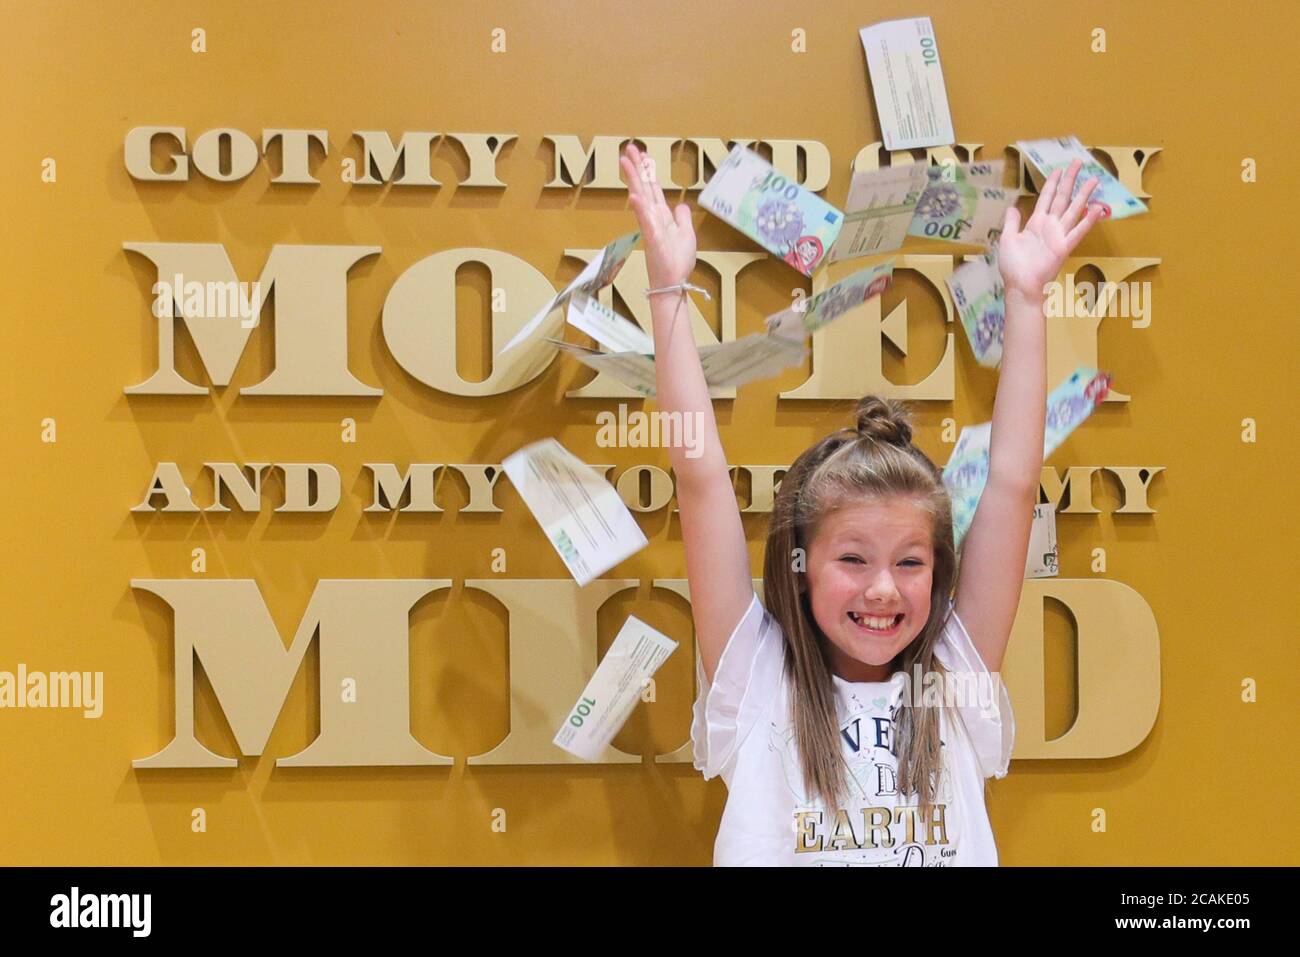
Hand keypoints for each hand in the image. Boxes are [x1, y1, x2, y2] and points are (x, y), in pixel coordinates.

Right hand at [619, 142, 696, 288]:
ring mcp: (651, 228)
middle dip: (637, 167)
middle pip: (644, 187)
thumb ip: (683, 218)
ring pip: (642, 198)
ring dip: (634, 180)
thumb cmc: (678, 262)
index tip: (642, 154)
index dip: (648, 171)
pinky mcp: (653, 240)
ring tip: (626, 162)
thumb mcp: (687, 234)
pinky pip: (646, 223)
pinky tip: (635, 197)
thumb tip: (680, 204)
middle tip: (629, 148)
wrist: (673, 283)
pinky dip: (641, 210)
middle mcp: (653, 218)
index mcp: (662, 216)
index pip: (653, 188)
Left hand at [998, 159, 1103, 299]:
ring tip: (1094, 179)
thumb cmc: (1013, 265)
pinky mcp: (1064, 247)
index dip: (1052, 183)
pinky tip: (1098, 208)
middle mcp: (1050, 226)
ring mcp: (1058, 235)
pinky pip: (1078, 231)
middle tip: (1078, 163)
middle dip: (1070, 180)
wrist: (1020, 286)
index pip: (1046, 198)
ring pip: (1073, 210)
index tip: (1058, 169)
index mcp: (1036, 223)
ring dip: (1084, 195)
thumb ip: (1012, 222)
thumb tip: (1013, 207)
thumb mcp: (1007, 239)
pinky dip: (1088, 220)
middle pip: (1062, 198)